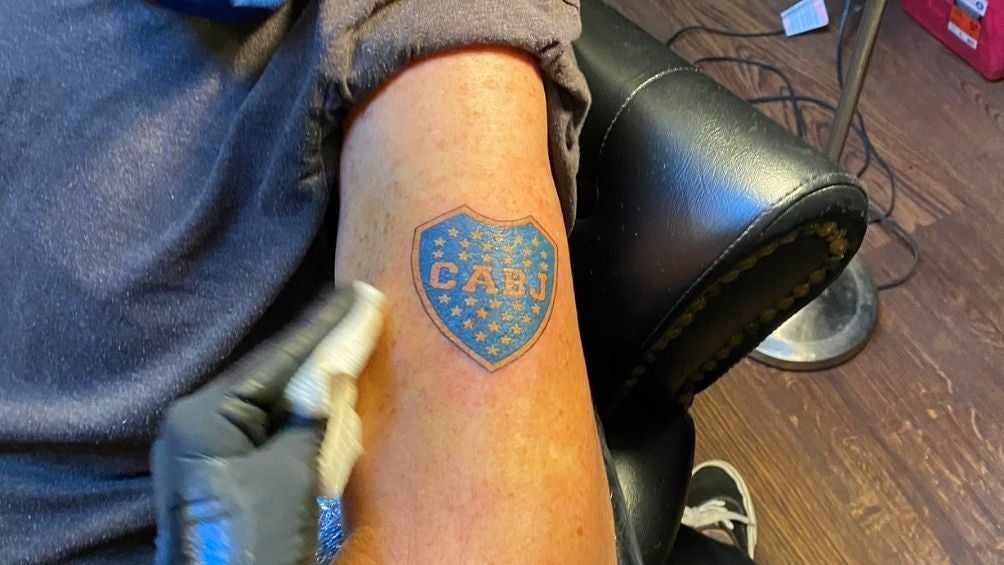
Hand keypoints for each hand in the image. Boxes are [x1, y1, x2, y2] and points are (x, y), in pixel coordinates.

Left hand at [152, 287, 354, 564]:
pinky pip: (274, 438)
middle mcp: (198, 425)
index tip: (362, 294)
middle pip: (276, 379)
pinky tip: (335, 415)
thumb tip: (335, 367)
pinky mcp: (228, 478)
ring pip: (278, 408)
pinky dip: (307, 431)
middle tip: (367, 316)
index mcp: (203, 415)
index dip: (326, 327)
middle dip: (323, 358)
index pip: (278, 358)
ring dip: (319, 398)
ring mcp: (210, 453)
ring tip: (356, 358)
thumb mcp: (291, 474)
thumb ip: (314, 415)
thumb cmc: (252, 542)